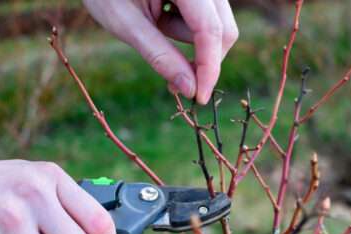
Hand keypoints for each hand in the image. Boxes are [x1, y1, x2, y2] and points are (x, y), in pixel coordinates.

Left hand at [82, 0, 237, 103]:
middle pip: (224, 29)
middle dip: (205, 61)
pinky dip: (189, 31)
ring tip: (156, 30)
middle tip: (178, 84)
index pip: (210, 29)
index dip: (208, 67)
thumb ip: (159, 55)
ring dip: (193, 43)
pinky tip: (163, 21)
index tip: (199, 97)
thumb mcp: (126, 23)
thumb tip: (190, 88)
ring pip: (218, 26)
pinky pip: (208, 19)